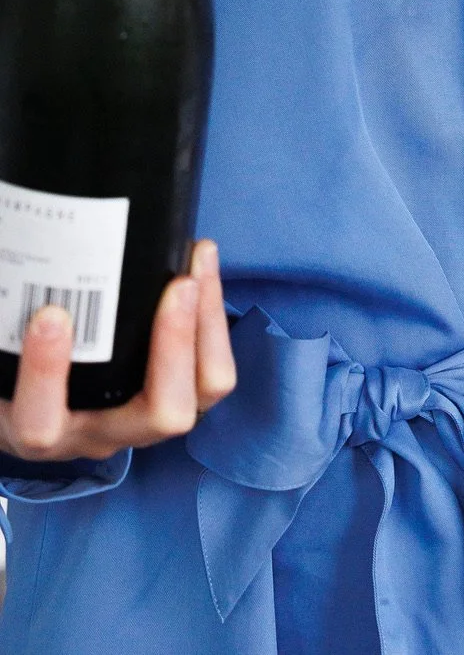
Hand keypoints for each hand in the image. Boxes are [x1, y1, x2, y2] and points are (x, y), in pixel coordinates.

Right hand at [0, 238, 235, 462]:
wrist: (34, 404)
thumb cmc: (10, 366)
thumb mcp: (1, 350)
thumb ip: (7, 318)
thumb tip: (9, 261)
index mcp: (41, 428)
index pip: (41, 424)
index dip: (45, 374)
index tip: (50, 314)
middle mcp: (100, 432)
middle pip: (157, 416)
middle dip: (173, 348)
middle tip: (176, 285)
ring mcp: (144, 420)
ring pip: (199, 394)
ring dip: (206, 326)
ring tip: (196, 265)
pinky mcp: (177, 396)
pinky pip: (212, 372)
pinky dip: (214, 318)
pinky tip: (200, 264)